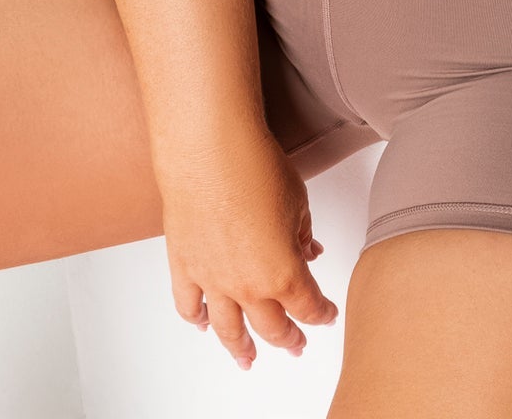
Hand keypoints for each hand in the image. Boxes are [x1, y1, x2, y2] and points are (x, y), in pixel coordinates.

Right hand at [160, 127, 337, 369]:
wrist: (210, 151)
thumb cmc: (256, 168)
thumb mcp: (298, 201)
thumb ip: (302, 234)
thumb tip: (307, 250)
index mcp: (283, 273)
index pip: (308, 306)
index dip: (321, 314)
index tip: (327, 315)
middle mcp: (246, 286)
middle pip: (271, 327)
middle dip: (288, 339)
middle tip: (295, 346)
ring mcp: (212, 279)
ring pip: (227, 329)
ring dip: (240, 348)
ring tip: (247, 359)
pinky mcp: (184, 264)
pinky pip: (188, 304)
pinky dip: (196, 318)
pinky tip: (202, 323)